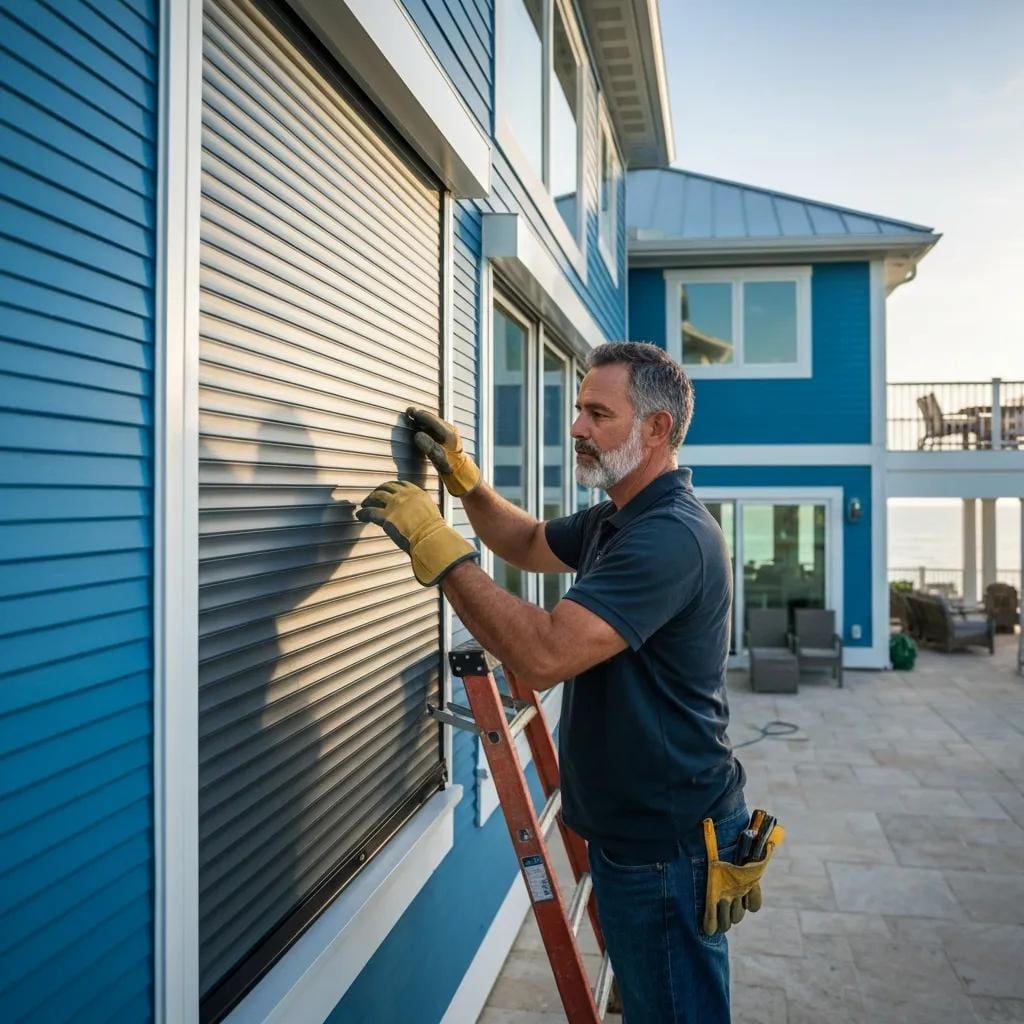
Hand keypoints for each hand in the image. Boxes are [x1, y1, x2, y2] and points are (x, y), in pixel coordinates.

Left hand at [356, 480, 477, 585]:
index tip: (385, 490)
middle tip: (372, 496)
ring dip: (369, 499)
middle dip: (378, 491)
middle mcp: (405, 495)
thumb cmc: (433, 532)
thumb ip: (420, 508)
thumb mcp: (430, 512)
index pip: (400, 484)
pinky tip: (360, 515)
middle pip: (386, 487)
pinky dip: (363, 513)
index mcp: (417, 493)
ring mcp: (395, 504)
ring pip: (376, 496)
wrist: (431, 539)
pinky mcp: (386, 517)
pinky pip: (370, 511)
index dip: (390, 486)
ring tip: (364, 504)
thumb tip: (416, 513)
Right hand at [407, 407, 480, 496]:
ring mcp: (449, 433)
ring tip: (412, 417)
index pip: (432, 420)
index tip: (410, 413)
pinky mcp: (447, 438)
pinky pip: (435, 428)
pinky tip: (419, 426)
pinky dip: (426, 426)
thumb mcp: (439, 458)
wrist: (462, 473)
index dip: (420, 416)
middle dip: (421, 415)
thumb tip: (417, 435)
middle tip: (409, 412)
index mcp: (449, 433)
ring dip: (423, 420)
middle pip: (433, 419)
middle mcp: (450, 430)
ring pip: (434, 423)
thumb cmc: (451, 467)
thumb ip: (429, 446)